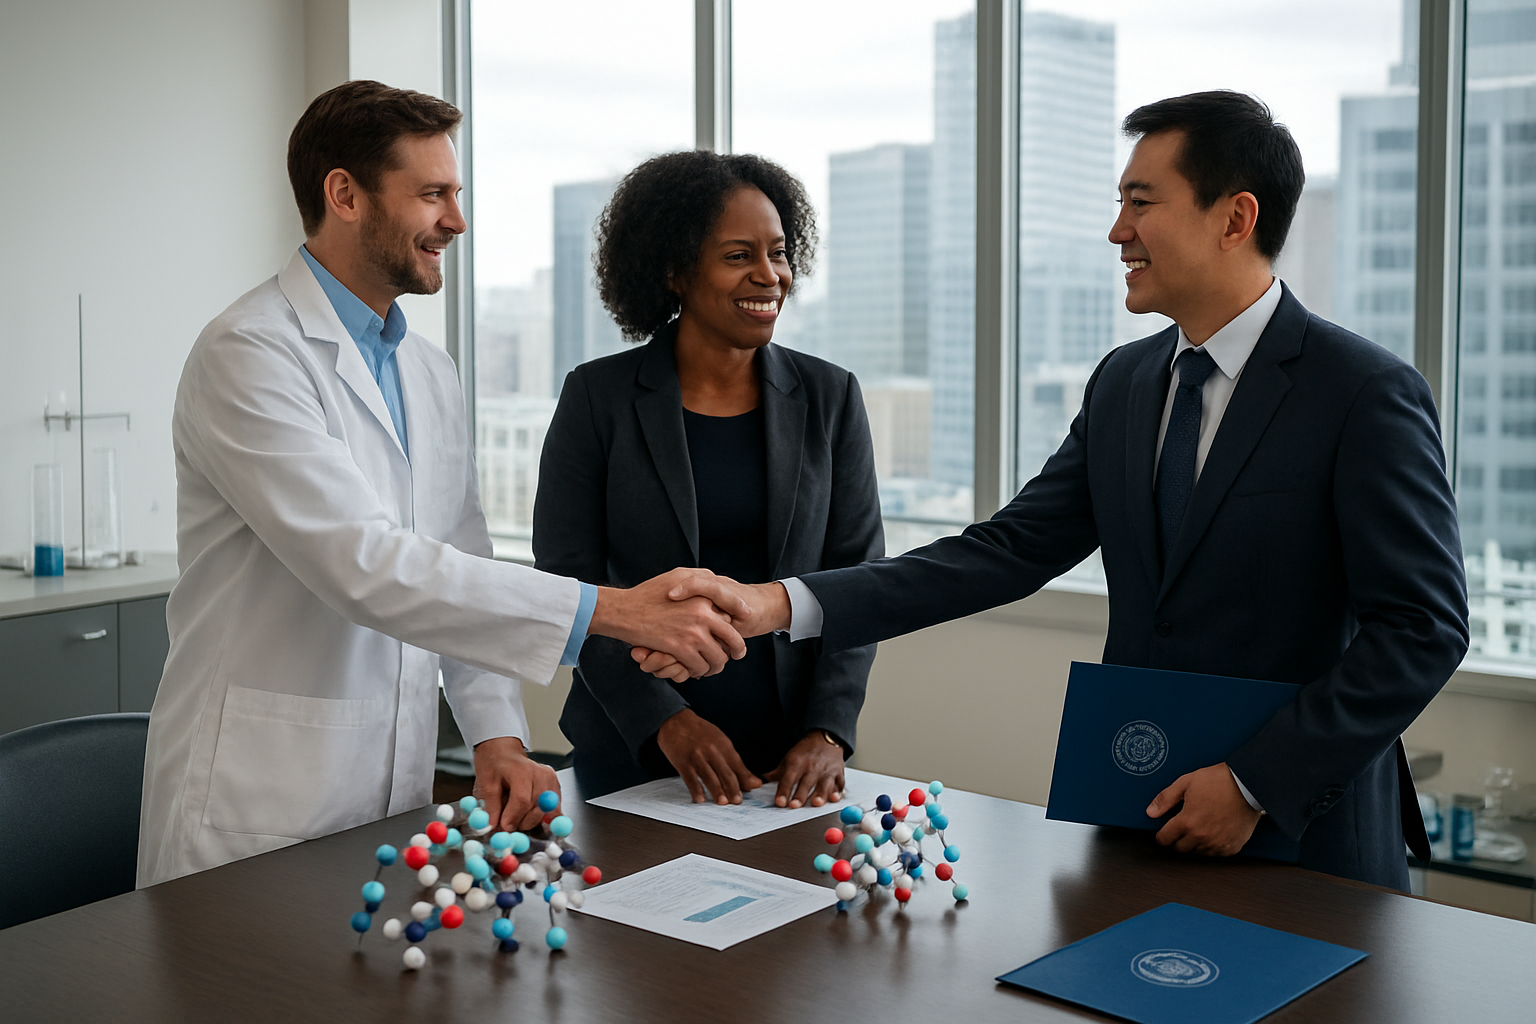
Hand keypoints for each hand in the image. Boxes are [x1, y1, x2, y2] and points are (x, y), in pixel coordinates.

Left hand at [472, 736, 560, 831]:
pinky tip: (533, 818)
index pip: (522, 800)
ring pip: (545, 812)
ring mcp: (551, 781)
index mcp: (522, 770)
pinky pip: (553, 810)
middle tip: (507, 825)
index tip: (502, 827)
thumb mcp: (485, 782)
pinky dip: (544, 818)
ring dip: (530, 820)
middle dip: (521, 822)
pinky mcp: (555, 787)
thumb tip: (493, 825)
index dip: (512, 817)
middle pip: (536, 808)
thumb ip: (491, 805)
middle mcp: (541, 774)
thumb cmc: (495, 764)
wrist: (504, 752)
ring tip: (516, 815)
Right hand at [630, 576, 791, 678]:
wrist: (624, 611)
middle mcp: (702, 614)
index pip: (734, 611)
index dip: (742, 619)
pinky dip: (699, 671)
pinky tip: (695, 669)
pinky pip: (699, 666)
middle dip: (736, 650)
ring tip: (713, 665)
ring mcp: (692, 633)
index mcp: (704, 596)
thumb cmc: (649, 592)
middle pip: (732, 639)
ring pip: (717, 657)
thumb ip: (702, 578)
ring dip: (716, 664)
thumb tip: (720, 582)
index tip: (745, 625)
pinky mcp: (680, 649)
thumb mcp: (678, 575)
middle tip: (736, 654)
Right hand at [655, 709, 760, 804]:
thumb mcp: (719, 740)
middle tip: (738, 801)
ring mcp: (696, 757)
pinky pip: (690, 778)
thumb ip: (733, 760)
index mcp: (723, 745)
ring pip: (709, 776)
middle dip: (733, 788)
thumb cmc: (700, 732)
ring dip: (717, 791)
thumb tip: (749, 779)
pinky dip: (695, 790)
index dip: (745, 778)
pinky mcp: (682, 762)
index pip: (737, 765)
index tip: (752, 789)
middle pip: (725, 772)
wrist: (675, 720)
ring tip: (723, 802)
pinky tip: (700, 799)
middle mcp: (711, 751)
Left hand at [763, 731, 845, 808]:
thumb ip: (777, 773)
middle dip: (800, 794)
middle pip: (805, 782)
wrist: (825, 738)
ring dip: (821, 794)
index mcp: (797, 762)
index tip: (779, 802)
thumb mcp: (789, 758)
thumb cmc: (805, 752)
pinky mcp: (838, 772)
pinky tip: (834, 798)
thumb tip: (759, 782)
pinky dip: (838, 791)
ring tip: (816, 803)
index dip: (783, 791)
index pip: (788, 779)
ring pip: (824, 783)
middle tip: (794, 806)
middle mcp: (812, 766)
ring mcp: (826, 770)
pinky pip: (839, 783)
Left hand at [1147, 762, 1262, 855]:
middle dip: (1177, 840)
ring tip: (1200, 827)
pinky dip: (1212, 847)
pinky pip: (1215, 854)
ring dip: (1194, 844)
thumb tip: (1150, 813)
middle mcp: (1201, 837)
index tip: (1164, 832)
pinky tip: (1213, 833)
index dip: (1162, 835)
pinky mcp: (1232, 848)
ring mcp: (1217, 844)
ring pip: (1197, 852)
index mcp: (1187, 822)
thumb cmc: (1217, 781)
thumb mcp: (1186, 783)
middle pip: (1180, 849)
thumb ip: (1165, 799)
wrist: (1248, 785)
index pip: (1165, 839)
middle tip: (1182, 828)